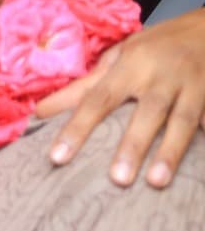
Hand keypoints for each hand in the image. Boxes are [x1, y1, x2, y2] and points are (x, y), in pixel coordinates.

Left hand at [40, 9, 204, 188]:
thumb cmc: (154, 47)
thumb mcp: (118, 57)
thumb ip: (83, 86)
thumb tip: (40, 112)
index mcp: (131, 66)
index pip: (98, 99)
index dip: (77, 127)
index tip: (57, 158)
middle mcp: (162, 76)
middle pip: (147, 112)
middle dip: (132, 146)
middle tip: (117, 180)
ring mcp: (194, 86)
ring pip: (183, 120)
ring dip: (171, 152)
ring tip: (157, 183)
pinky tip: (198, 164)